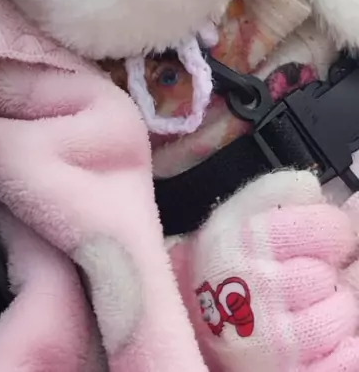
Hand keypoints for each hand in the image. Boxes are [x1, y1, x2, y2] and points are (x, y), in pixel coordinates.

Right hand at [181, 171, 358, 371]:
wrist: (197, 326)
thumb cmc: (225, 267)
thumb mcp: (237, 214)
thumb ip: (280, 190)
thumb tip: (319, 187)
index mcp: (243, 241)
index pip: (324, 227)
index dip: (330, 230)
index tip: (322, 237)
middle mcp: (256, 289)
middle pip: (332, 273)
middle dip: (325, 272)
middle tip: (304, 275)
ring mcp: (274, 340)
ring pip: (344, 315)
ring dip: (332, 310)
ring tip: (303, 307)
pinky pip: (348, 356)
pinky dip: (340, 347)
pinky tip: (312, 338)